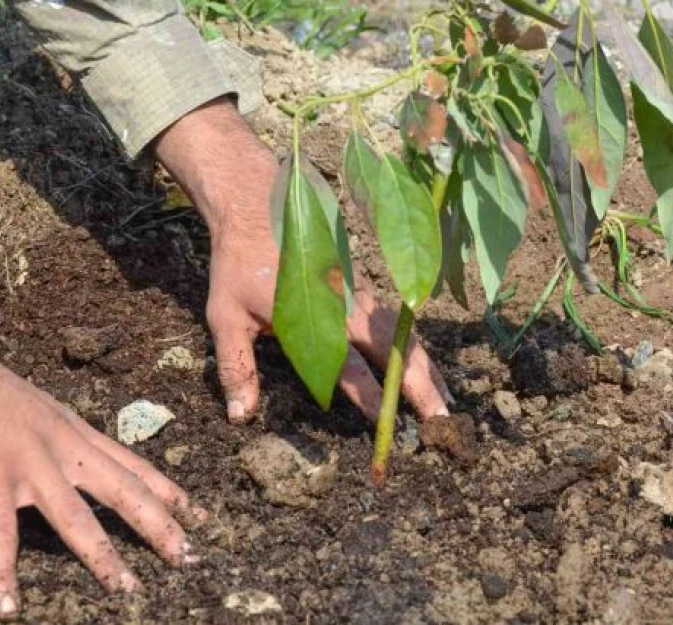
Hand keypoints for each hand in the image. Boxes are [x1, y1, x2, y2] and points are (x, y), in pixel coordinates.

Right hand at [0, 259, 206, 619]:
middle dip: (161, 526)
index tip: (198, 513)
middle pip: (123, 490)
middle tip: (192, 558)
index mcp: (73, 429)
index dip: (168, 490)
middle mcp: (62, 445)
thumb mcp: (30, 411)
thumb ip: (50, 439)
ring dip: (104, 556)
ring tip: (128, 590)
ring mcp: (28, 461)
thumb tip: (62, 462)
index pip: (132, 464)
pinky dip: (1, 572)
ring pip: (77, 516)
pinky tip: (7, 607)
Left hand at [154, 99, 452, 423]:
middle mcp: (347, 307)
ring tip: (446, 404)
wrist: (257, 205)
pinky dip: (418, 350)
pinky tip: (429, 369)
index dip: (370, 396)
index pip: (349, 366)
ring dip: (427, 370)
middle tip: (439, 423)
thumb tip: (240, 415)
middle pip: (394, 350)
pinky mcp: (364, 290)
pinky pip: (399, 324)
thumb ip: (236, 366)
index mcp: (316, 316)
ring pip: (405, 337)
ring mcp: (361, 296)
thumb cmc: (239, 263)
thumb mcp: (226, 316)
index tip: (387, 425)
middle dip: (419, 388)